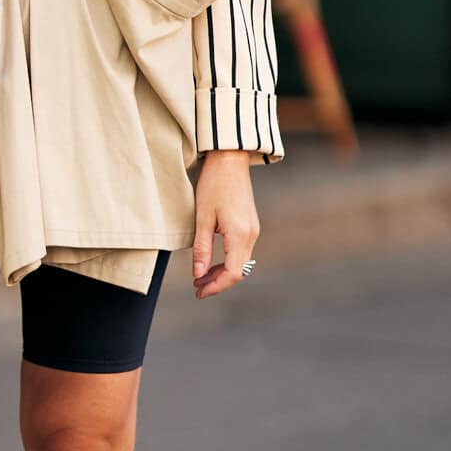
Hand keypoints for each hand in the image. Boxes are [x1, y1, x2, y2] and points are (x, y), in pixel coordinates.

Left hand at [192, 151, 258, 298]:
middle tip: (197, 287)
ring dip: (222, 273)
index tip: (198, 291)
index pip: (232, 273)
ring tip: (201, 277)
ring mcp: (253, 230)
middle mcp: (251, 235)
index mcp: (240, 234)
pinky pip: (241, 252)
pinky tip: (212, 263)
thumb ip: (202, 249)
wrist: (230, 159)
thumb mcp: (202, 218)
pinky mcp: (250, 225)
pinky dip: (227, 261)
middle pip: (239, 271)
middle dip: (218, 283)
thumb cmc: (213, 185)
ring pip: (241, 263)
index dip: (216, 286)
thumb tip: (199, 274)